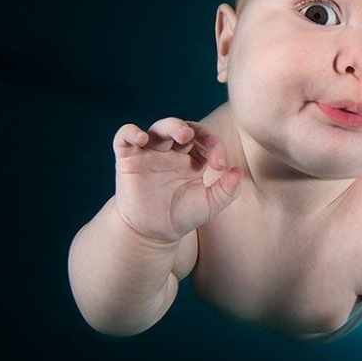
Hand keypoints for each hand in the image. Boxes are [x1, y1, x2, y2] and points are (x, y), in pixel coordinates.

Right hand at [113, 117, 241, 243]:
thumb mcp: (209, 205)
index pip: (203, 140)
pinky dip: (130, 132)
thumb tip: (237, 171)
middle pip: (182, 128)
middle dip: (194, 130)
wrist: (153, 234)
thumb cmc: (182, 216)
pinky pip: (124, 137)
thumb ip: (227, 190)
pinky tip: (142, 137)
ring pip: (158, 128)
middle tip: (202, 140)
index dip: (213, 145)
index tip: (219, 165)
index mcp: (191, 158)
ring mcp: (149, 153)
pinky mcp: (128, 159)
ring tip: (182, 134)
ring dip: (171, 126)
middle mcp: (171, 152)